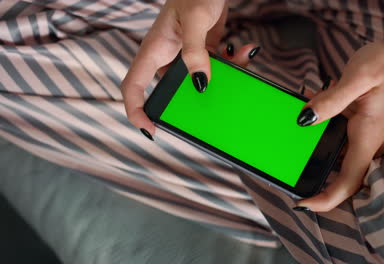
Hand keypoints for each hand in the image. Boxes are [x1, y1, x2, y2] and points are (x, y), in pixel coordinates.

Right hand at [121, 0, 257, 137]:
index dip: (136, 110)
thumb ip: (195, 52)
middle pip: (169, 90)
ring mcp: (186, 54)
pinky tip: (244, 50)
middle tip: (209, 105)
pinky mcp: (203, 51)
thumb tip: (200, 83)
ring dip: (221, 79)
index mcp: (154, 50)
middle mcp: (167, 55)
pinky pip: (216, 67)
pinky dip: (232, 63)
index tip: (150, 129)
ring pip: (198, 81)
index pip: (133, 86)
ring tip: (238, 62)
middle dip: (191, 101)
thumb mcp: (195, 20)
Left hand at [296, 41, 383, 211]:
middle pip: (342, 176)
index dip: (326, 199)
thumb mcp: (357, 78)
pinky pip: (337, 138)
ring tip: (290, 153)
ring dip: (316, 159)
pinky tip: (306, 117)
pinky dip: (320, 136)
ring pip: (338, 158)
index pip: (348, 181)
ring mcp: (363, 134)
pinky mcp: (358, 124)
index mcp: (367, 138)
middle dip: (317, 184)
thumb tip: (305, 119)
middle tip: (291, 182)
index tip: (303, 203)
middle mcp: (366, 142)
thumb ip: (331, 101)